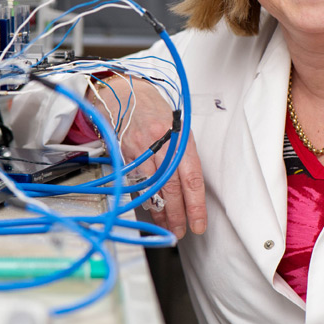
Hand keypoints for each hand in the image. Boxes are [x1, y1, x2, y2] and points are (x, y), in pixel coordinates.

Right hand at [92, 77, 205, 239]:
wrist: (125, 94)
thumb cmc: (155, 110)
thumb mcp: (178, 126)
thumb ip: (184, 153)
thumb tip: (190, 186)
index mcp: (181, 136)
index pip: (192, 176)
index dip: (196, 203)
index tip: (199, 222)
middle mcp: (162, 143)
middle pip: (172, 186)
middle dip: (178, 214)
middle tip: (183, 230)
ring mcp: (141, 148)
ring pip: (153, 187)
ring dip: (161, 211)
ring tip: (168, 226)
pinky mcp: (124, 153)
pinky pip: (136, 181)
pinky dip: (144, 198)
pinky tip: (150, 209)